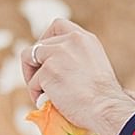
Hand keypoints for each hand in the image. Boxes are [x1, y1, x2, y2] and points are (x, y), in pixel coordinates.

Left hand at [20, 19, 134, 134]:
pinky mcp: (47, 71)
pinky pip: (32, 82)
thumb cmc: (104, 98)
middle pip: (39, 45)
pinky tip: (46, 102)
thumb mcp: (95, 68)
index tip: (46, 54)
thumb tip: (56, 67)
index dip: (47, 38)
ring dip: (31, 75)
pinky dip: (36, 93)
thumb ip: (77, 59)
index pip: (58, 25)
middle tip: (41, 82)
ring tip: (40, 92)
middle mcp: (70, 41)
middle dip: (36, 63)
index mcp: (85, 39)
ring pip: (28, 57)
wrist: (106, 109)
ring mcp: (57, 54)